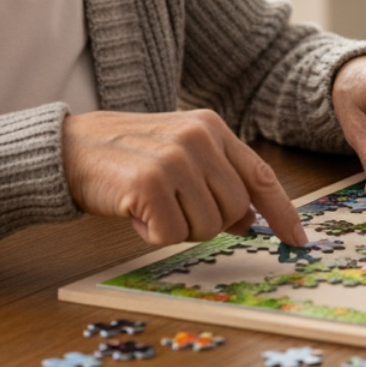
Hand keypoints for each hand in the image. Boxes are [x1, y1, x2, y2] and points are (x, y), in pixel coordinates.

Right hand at [61, 109, 306, 246]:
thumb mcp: (178, 155)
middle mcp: (198, 138)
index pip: (260, 175)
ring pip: (206, 227)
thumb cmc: (125, 156)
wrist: (68, 149)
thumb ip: (217, 179)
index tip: (297, 239)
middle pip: (235, 210)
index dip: (282, 212)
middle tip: (172, 211)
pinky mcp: (149, 184)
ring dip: (177, 229)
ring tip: (149, 205)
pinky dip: (151, 235)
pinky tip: (133, 212)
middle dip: (207, 223)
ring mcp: (174, 159)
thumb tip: (249, 220)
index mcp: (211, 127)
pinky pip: (171, 236)